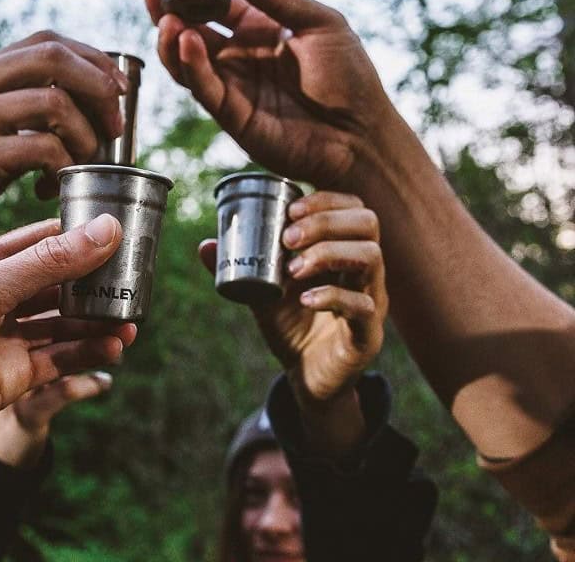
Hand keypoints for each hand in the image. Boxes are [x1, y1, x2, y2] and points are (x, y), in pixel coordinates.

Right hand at [0, 31, 127, 252]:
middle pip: (54, 57)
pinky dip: (62, 168)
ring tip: (83, 163)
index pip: (45, 41)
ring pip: (55, 103)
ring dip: (86, 136)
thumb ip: (18, 112)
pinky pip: (42, 149)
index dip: (91, 59)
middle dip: (99, 88)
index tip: (117, 89)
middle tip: (114, 127)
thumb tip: (81, 112)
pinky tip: (50, 188)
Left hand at [0, 214, 134, 471]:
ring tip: (130, 322)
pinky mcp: (13, 375)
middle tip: (133, 283)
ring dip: (96, 323)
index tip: (120, 233)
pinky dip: (87, 353)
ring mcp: (6, 338)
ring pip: (63, 325)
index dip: (80, 237)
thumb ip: (51, 261)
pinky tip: (112, 349)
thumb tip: (106, 230)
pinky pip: (59, 359)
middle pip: (59, 286)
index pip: (42, 242)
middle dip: (95, 285)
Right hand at [145, 0, 391, 186]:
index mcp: (261, 30)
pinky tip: (186, 42)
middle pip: (193, 32)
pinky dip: (192, 67)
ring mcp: (235, 88)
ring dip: (172, 41)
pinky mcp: (234, 117)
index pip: (217, 5)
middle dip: (169, 11)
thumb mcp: (321, 23)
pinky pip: (206, 89)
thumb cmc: (350, 79)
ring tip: (166, 19)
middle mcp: (241, 58)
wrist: (361, 136)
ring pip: (189, 63)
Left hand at [200, 192, 386, 455]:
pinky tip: (305, 299)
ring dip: (328, 253)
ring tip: (293, 268)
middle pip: (368, 224)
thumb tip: (205, 245)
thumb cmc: (292, 326)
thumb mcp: (262, 292)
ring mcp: (372, 300)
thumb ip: (241, 268)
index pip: (352, 209)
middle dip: (326, 222)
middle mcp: (364, 271)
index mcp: (344, 252)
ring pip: (371, 257)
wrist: (306, 376)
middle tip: (288, 238)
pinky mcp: (368, 333)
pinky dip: (331, 297)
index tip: (291, 209)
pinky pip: (362, 306)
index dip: (326, 201)